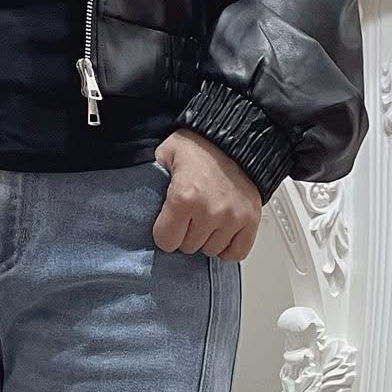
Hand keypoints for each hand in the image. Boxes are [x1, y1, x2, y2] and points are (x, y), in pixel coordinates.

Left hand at [152, 129, 261, 260]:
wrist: (235, 138)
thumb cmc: (199, 148)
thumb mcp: (164, 156)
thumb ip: (151, 182)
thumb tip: (141, 202)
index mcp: (184, 198)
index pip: (166, 242)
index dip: (165, 232)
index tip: (169, 221)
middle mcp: (210, 212)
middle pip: (188, 248)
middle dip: (185, 234)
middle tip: (189, 214)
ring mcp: (233, 219)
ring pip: (211, 251)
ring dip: (206, 238)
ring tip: (207, 217)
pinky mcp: (250, 221)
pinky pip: (236, 253)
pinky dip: (228, 246)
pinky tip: (222, 232)